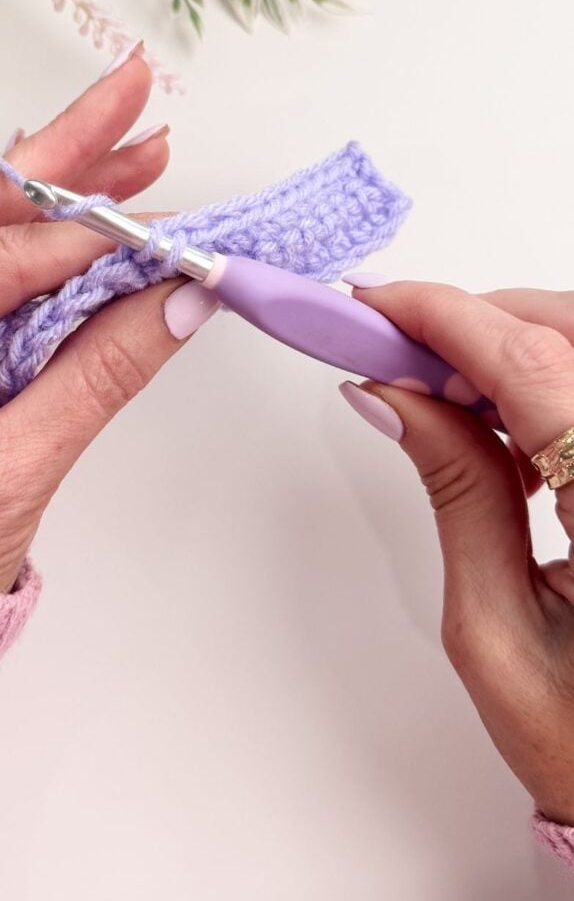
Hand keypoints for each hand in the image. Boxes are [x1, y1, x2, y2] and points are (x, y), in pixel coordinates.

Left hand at [0, 56, 184, 593]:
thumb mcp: (10, 475)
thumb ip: (97, 377)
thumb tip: (177, 303)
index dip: (79, 235)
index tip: (158, 215)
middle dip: (59, 160)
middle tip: (131, 97)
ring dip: (58, 201)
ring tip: (132, 151)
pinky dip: (41, 260)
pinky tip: (86, 216)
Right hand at [341, 281, 573, 823]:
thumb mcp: (493, 626)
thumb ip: (455, 493)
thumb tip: (395, 396)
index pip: (533, 368)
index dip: (445, 319)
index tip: (378, 306)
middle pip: (571, 334)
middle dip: (477, 324)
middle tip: (397, 354)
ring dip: (509, 347)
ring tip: (441, 393)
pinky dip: (542, 380)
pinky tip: (504, 420)